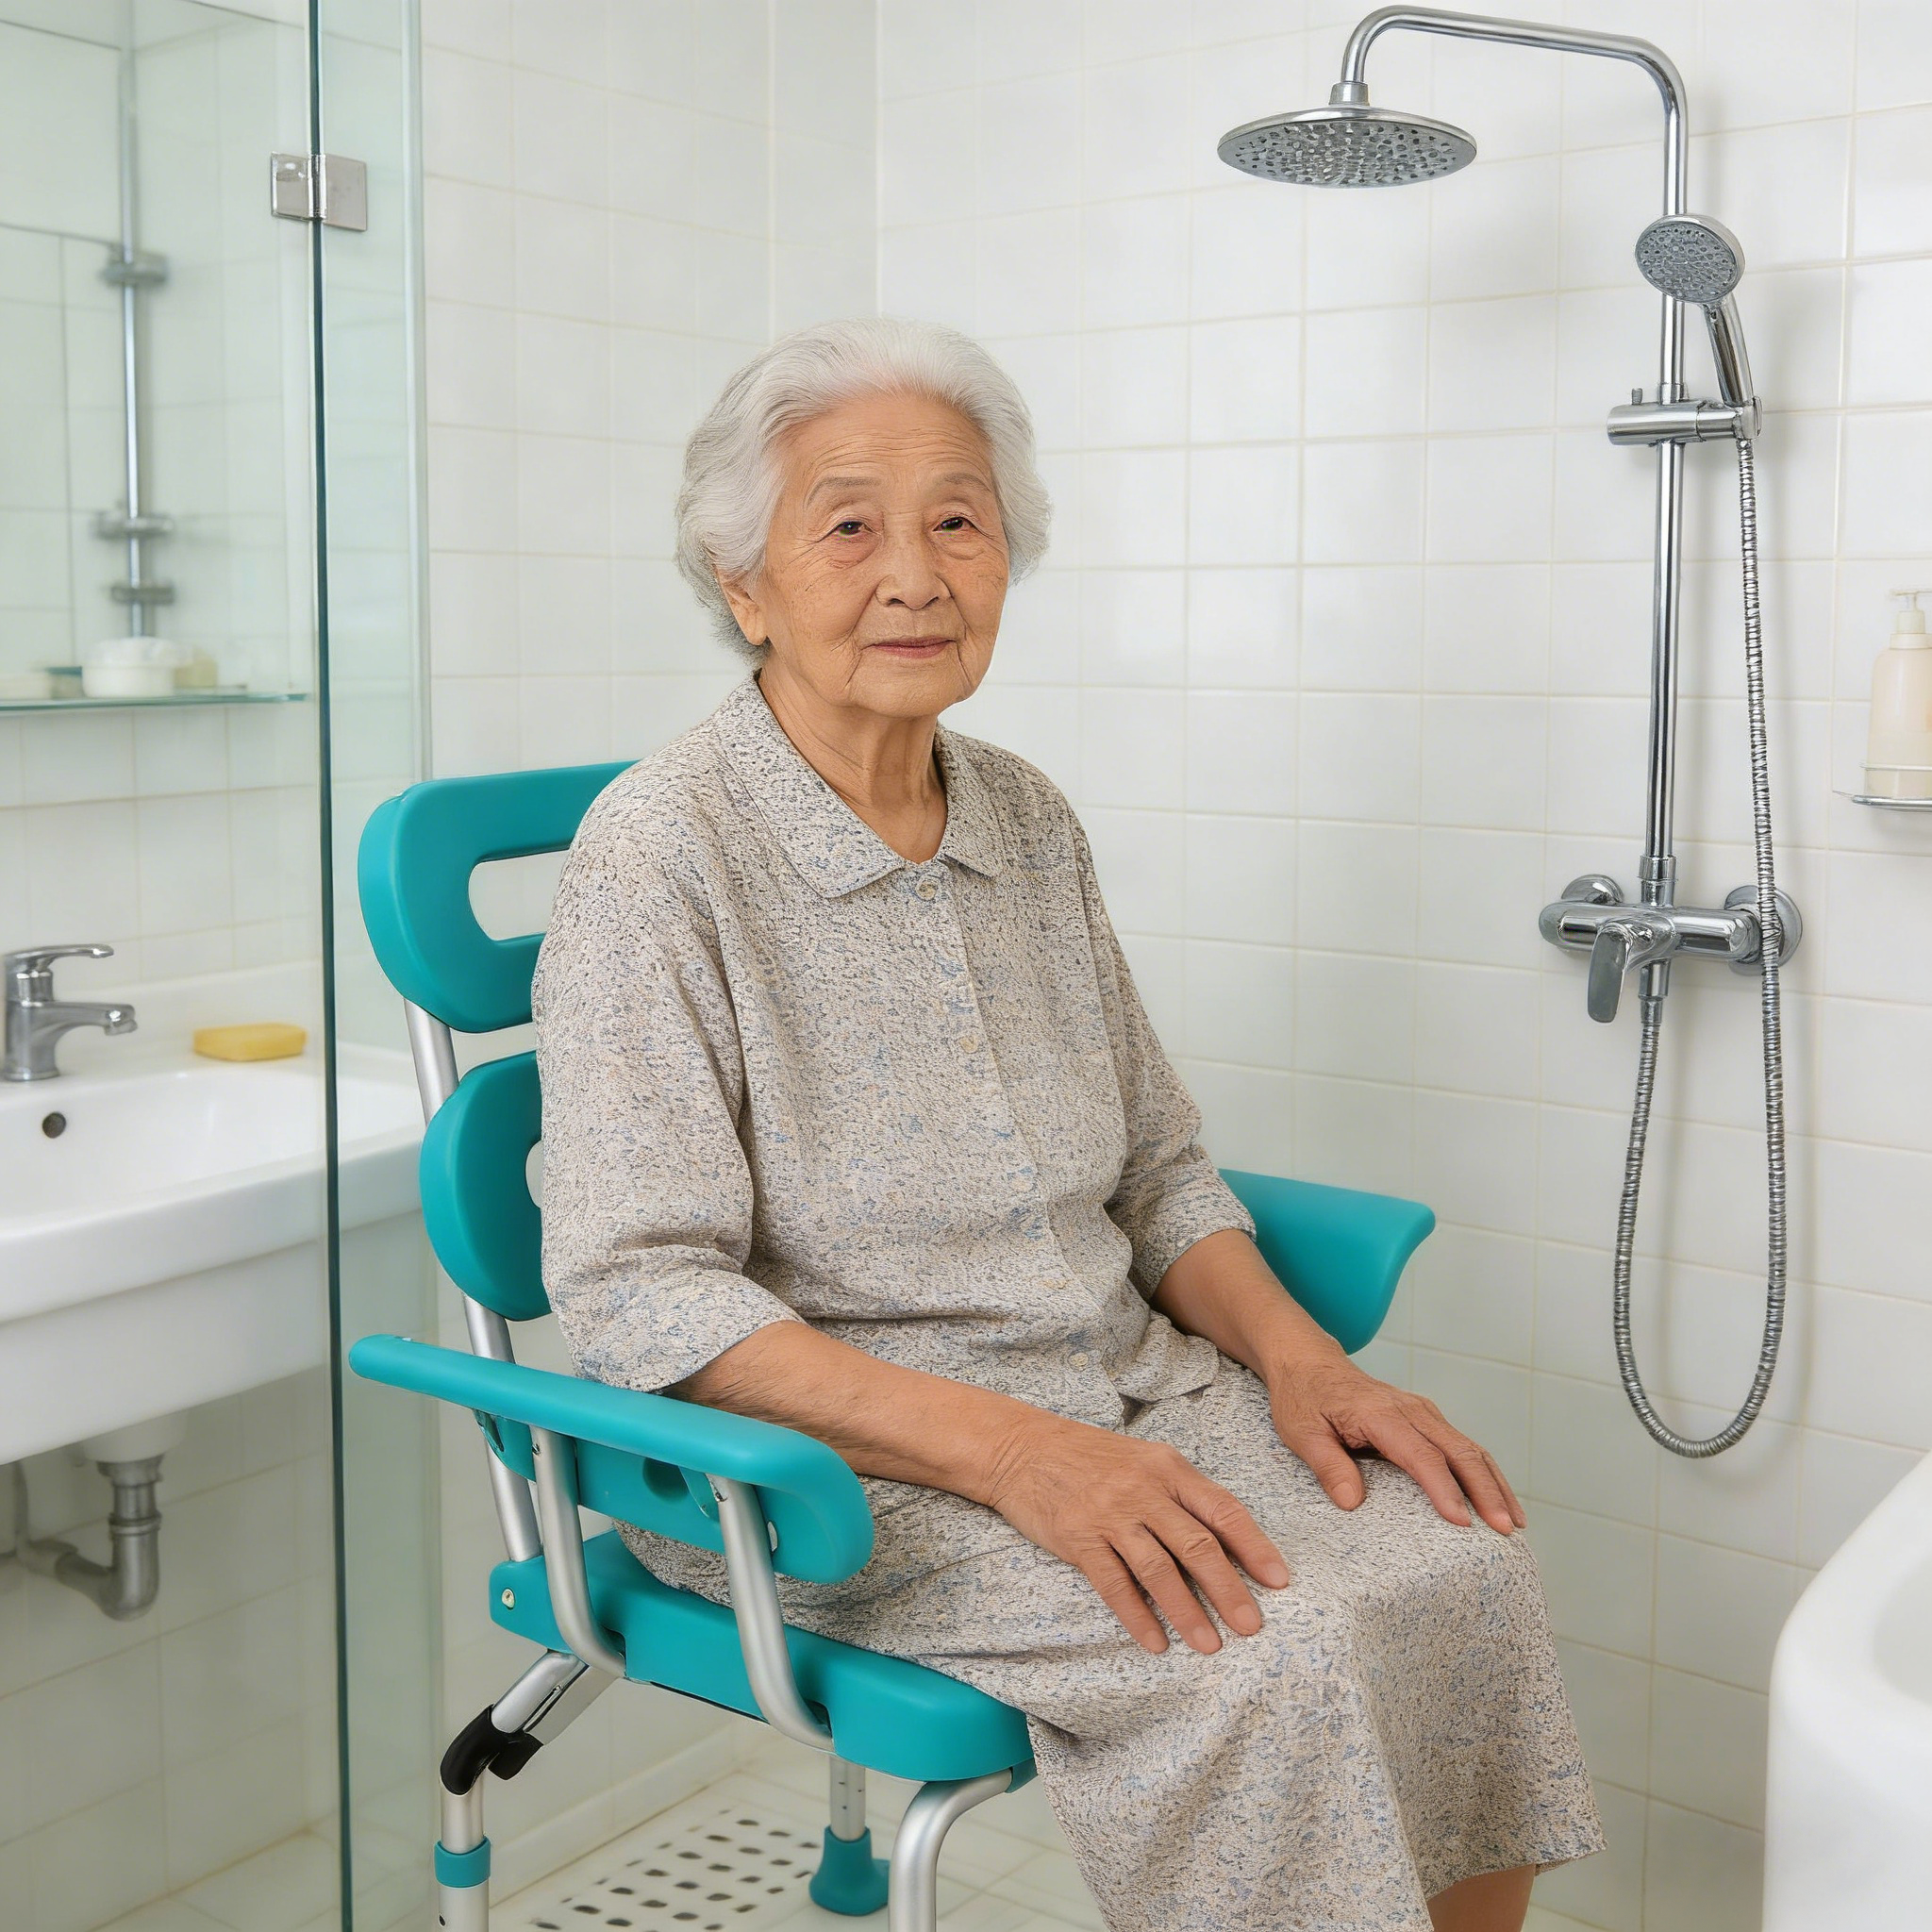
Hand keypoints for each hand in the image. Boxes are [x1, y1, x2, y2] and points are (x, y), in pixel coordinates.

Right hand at [982, 1410, 1290, 1654]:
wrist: (1023, 1447)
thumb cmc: (1091, 1458)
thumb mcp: (1143, 1461)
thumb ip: (1180, 1496)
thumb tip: (1226, 1543)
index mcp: (1168, 1468)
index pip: (1223, 1509)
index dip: (1254, 1546)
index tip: (1279, 1580)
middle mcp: (1144, 1490)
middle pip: (1196, 1544)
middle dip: (1228, 1589)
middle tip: (1251, 1626)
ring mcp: (1110, 1514)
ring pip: (1158, 1569)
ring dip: (1187, 1611)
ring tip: (1209, 1644)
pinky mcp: (1079, 1537)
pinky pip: (1114, 1583)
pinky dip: (1137, 1616)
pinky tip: (1155, 1642)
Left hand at [1265, 1346, 1526, 1535]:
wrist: (1309, 1362)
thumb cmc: (1303, 1398)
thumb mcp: (1302, 1432)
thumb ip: (1328, 1465)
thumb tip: (1352, 1503)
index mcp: (1380, 1414)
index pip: (1421, 1456)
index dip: (1444, 1489)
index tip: (1462, 1522)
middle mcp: (1411, 1410)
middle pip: (1460, 1451)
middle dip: (1486, 1492)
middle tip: (1504, 1531)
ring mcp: (1423, 1413)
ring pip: (1470, 1448)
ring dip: (1495, 1484)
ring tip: (1513, 1523)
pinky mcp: (1427, 1419)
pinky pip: (1463, 1447)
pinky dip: (1485, 1473)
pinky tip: (1497, 1499)